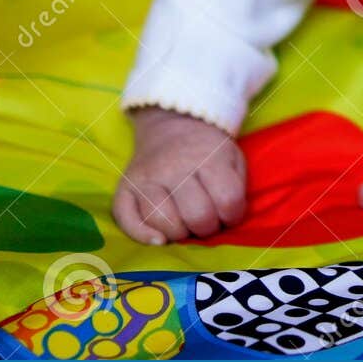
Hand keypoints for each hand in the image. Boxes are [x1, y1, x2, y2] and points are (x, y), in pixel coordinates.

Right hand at [112, 108, 246, 244]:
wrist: (173, 121)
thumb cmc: (207, 149)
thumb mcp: (233, 157)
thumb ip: (236, 188)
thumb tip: (225, 222)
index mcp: (209, 158)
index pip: (227, 201)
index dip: (232, 216)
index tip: (229, 215)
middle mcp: (175, 167)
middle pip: (197, 216)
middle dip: (207, 228)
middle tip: (206, 221)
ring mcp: (147, 177)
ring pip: (163, 221)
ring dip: (178, 234)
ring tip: (185, 226)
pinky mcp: (126, 186)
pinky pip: (127, 219)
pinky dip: (142, 235)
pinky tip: (158, 239)